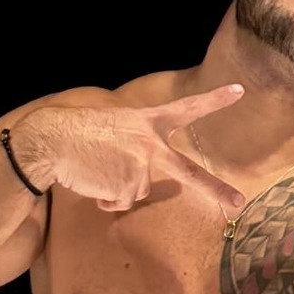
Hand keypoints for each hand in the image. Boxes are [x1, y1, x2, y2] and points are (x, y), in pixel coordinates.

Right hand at [16, 87, 246, 214]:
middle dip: (216, 189)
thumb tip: (137, 182)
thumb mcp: (115, 125)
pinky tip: (92, 180)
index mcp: (147, 121)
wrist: (53, 142)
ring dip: (116, 187)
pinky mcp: (127, 188)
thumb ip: (136, 144)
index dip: (213, 100)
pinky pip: (120, 203)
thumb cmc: (79, 132)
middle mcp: (150, 145)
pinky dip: (105, 199)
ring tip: (97, 168)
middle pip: (188, 173)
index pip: (186, 108)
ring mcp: (141, 168)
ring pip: (136, 191)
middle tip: (240, 202)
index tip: (239, 90)